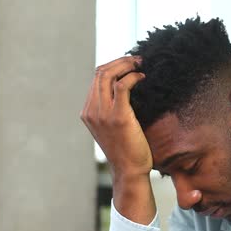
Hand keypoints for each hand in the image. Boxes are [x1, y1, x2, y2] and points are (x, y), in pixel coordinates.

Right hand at [80, 56, 155, 223]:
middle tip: (137, 59)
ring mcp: (102, 114)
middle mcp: (91, 111)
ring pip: (108, 75)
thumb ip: (112, 111)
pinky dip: (132, 76)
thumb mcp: (114, 128)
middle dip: (119, 61)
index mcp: (88, 112)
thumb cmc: (127, 151)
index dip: (112, 66)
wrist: (130, 172)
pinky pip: (122, 85)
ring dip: (125, 65)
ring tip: (140, 64)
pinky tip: (142, 77)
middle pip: (100, 72)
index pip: (95, 79)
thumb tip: (125, 91)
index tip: (129, 64)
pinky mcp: (118, 116)